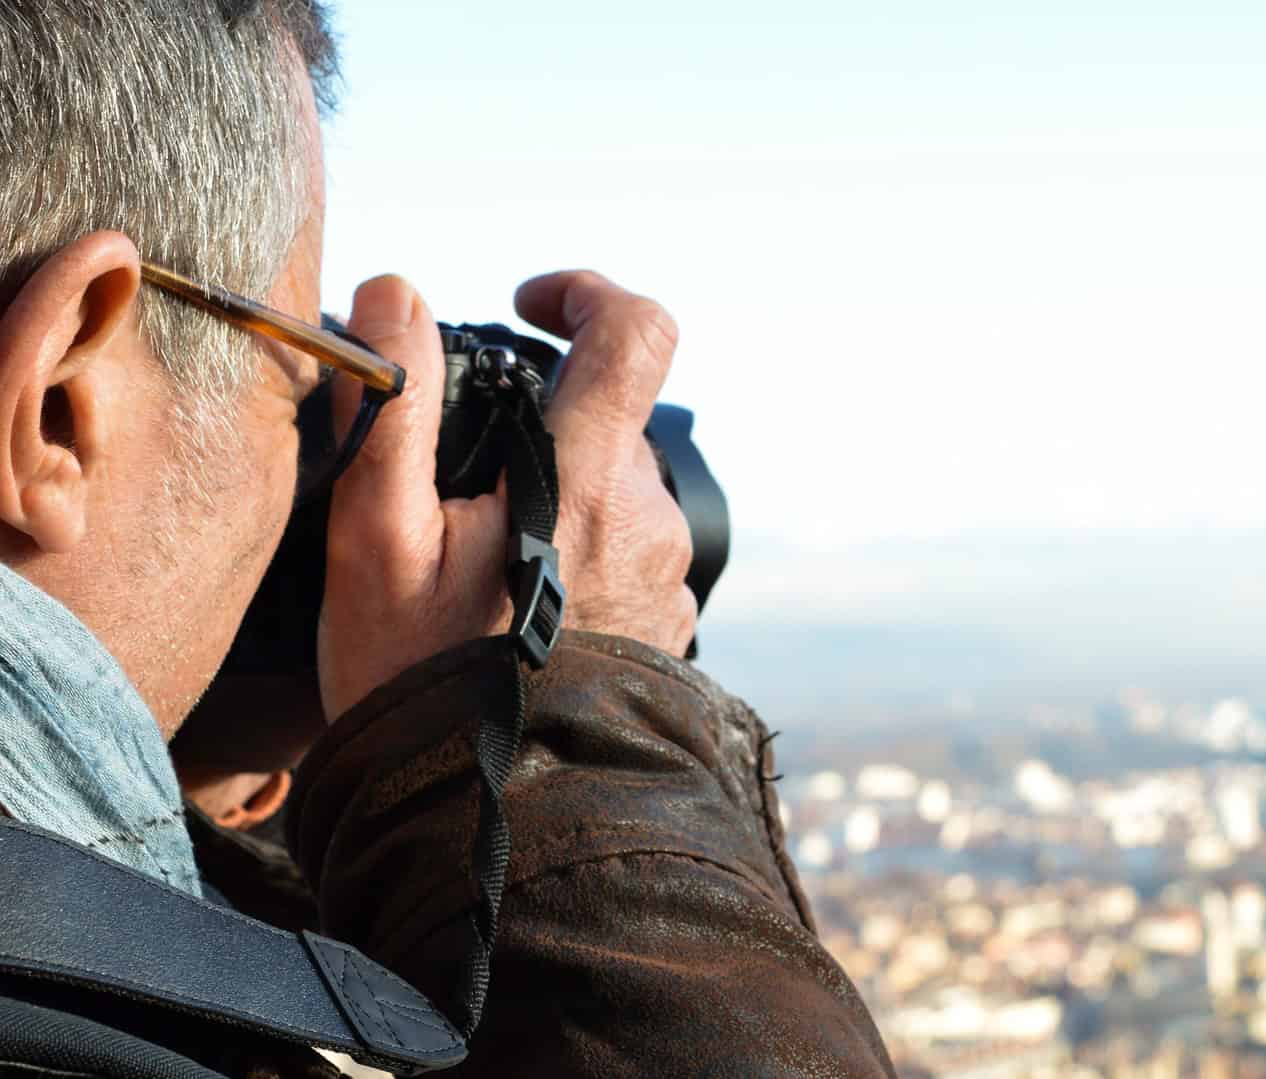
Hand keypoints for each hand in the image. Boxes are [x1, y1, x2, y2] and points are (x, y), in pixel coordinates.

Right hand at [316, 272, 696, 721]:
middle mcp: (649, 520)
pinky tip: (520, 607)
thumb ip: (393, 406)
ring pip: (618, 490)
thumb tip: (397, 290)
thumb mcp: (376, 540)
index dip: (588, 294)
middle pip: (611, 421)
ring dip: (559, 497)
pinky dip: (581, 553)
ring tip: (480, 564)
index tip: (529, 306)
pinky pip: (630, 553)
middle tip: (458, 489)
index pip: (637, 334)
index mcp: (588, 480)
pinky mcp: (670, 627)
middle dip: (540, 428)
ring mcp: (668, 578)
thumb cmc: (419, 677)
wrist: (488, 814)